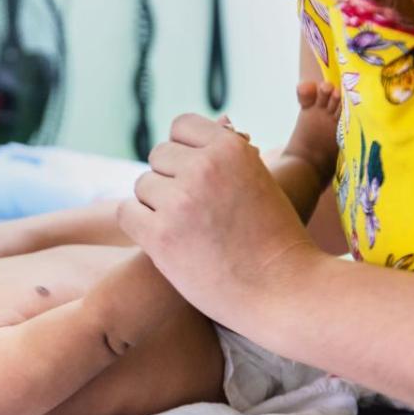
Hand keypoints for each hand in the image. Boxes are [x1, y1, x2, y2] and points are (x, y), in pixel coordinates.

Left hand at [117, 114, 323, 328]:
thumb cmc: (276, 238)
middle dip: (172, 179)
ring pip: (143, 185)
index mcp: (231, 148)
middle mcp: (203, 168)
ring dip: (157, 205)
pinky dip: (140, 225)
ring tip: (189, 231)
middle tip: (196, 211)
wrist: (286, 292)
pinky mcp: (160, 235)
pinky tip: (165, 242)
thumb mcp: (260, 180)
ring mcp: (180, 201)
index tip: (196, 174)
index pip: (181, 125)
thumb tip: (220, 122)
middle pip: (159, 156)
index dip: (186, 150)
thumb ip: (231, 154)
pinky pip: (127, 212)